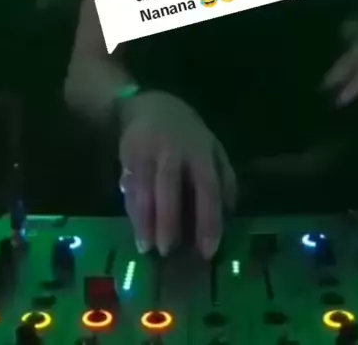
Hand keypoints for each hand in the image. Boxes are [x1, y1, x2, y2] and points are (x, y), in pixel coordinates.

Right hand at [118, 91, 236, 258]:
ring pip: (145, 188)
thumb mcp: (212, 148)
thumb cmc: (187, 135)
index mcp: (201, 152)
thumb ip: (224, 178)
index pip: (208, 188)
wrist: (149, 105)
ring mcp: (148, 151)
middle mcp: (174, 151)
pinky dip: (132, 209)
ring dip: (144, 220)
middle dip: (168, 220)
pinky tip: (136, 229)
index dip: (209, 221)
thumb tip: (229, 213)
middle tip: (167, 251)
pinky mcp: (127, 154)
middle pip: (170, 187)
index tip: (208, 252)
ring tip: (146, 247)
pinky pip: (129, 186)